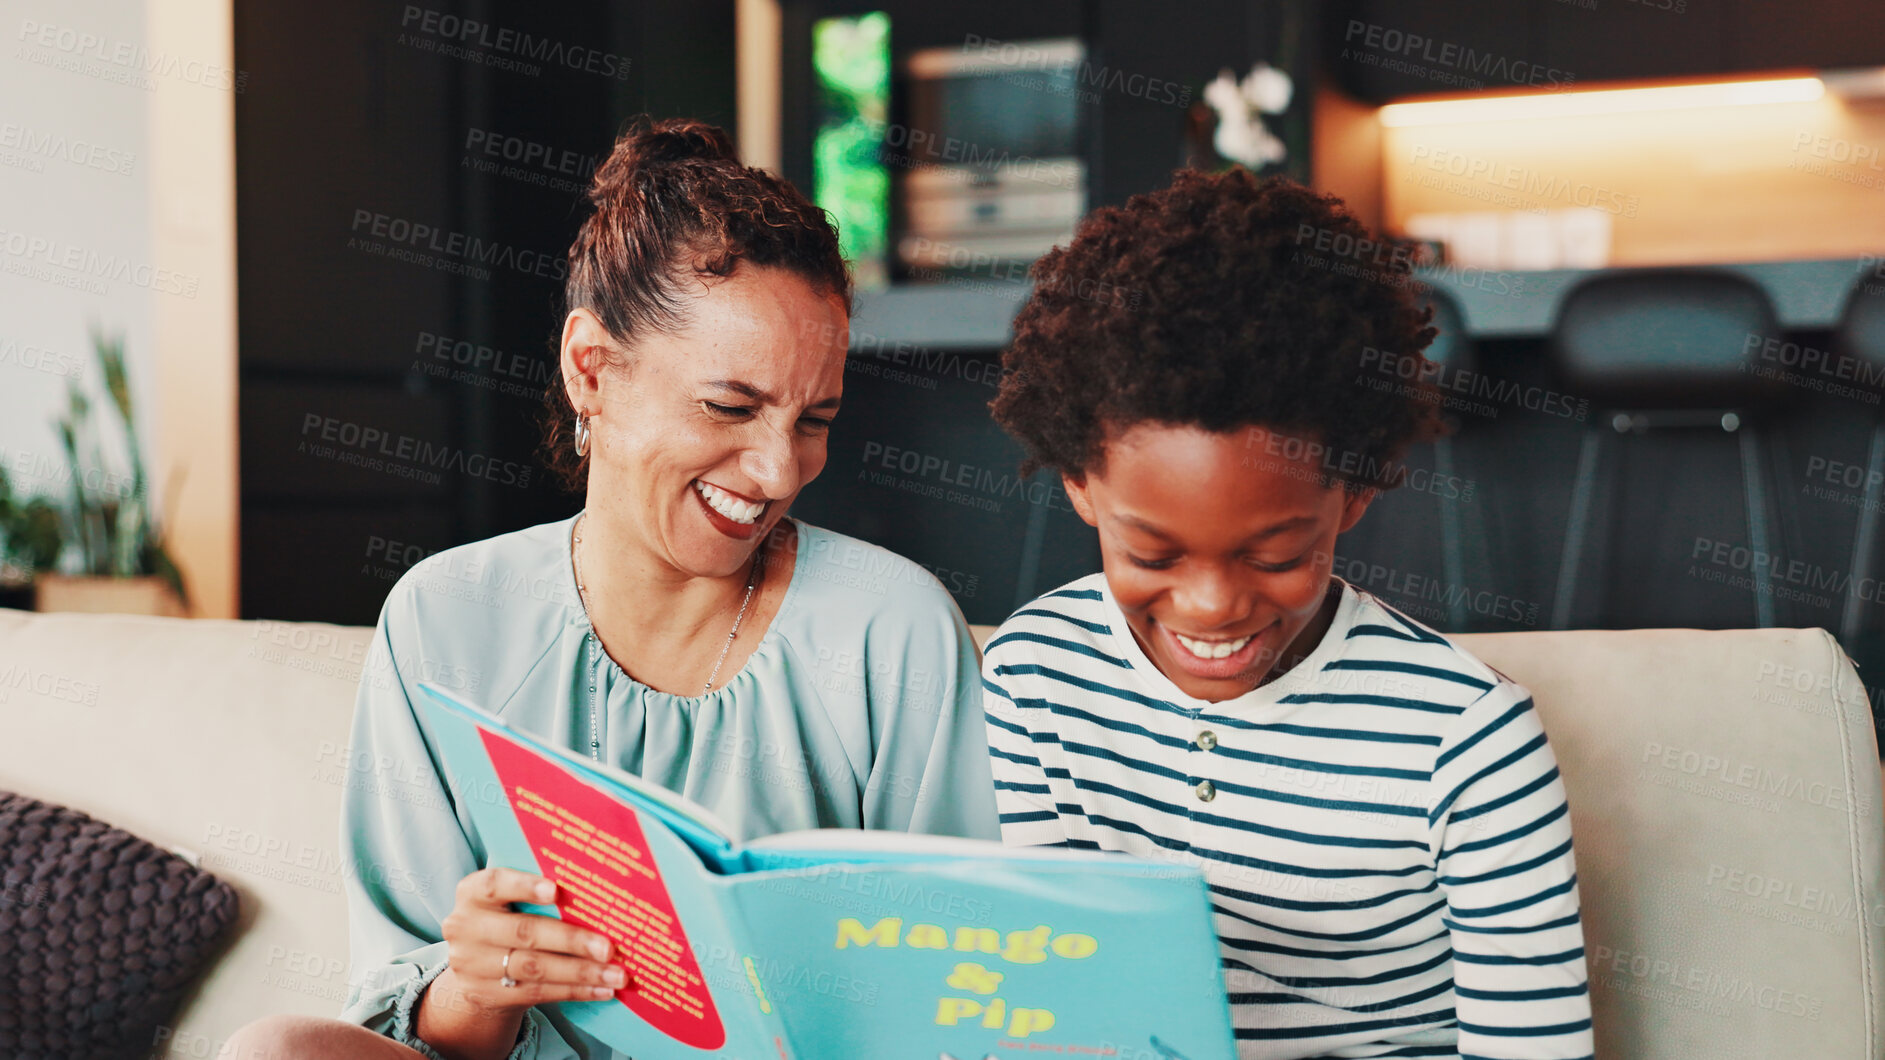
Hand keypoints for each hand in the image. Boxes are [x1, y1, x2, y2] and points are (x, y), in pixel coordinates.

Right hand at [439, 866, 628, 1012]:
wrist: (474, 967)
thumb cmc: (507, 919)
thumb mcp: (507, 900)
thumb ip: (536, 892)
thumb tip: (596, 892)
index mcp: (472, 893)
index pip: (494, 884)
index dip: (524, 886)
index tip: (556, 890)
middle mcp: (466, 928)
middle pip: (524, 932)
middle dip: (571, 940)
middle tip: (608, 948)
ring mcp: (472, 965)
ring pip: (534, 968)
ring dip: (581, 972)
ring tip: (616, 975)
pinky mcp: (486, 995)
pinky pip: (536, 993)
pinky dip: (574, 991)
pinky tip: (602, 989)